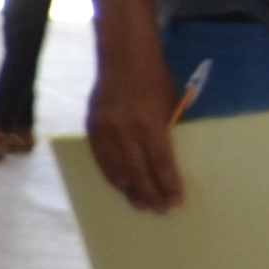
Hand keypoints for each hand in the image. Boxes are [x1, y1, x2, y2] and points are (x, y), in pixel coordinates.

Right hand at [87, 17, 183, 211]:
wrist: (124, 58)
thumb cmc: (155, 80)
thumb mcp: (169, 105)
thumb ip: (165, 132)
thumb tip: (165, 161)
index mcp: (149, 122)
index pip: (160, 161)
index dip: (168, 183)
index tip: (176, 200)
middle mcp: (124, 128)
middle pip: (137, 170)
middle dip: (149, 192)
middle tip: (159, 209)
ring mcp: (104, 128)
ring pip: (115, 167)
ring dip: (128, 188)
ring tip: (139, 203)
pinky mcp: (91, 127)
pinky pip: (100, 157)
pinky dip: (110, 173)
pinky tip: (119, 185)